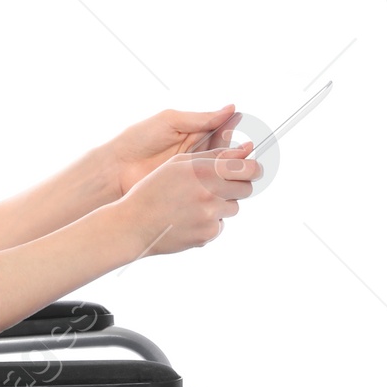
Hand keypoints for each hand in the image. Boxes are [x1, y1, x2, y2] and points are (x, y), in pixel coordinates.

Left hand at [107, 105, 240, 196]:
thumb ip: (200, 118)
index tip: (246, 135)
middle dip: (236, 155)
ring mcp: (192, 175)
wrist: (115, 170)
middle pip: (225, 155)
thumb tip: (231, 109)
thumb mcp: (169, 122)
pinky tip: (224, 187)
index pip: (222, 133)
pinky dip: (218, 189)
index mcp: (193, 134)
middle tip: (245, 155)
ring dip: (230, 173)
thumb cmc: (138, 140)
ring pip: (220, 174)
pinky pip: (208, 191)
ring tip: (236, 171)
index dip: (234, 133)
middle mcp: (196, 155)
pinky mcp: (187, 192)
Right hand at [115, 143, 261, 256]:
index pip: (248, 168)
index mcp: (204, 170)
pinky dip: (209, 223)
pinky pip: (219, 226)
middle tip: (218, 188)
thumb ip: (213, 156)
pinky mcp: (207, 234)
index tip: (251, 170)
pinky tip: (188, 220)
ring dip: (221, 206)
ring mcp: (210, 215)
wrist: (133, 225)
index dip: (253, 169)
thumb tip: (245, 151)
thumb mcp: (178, 165)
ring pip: (232, 208)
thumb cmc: (153, 190)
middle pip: (245, 189)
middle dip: (237, 187)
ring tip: (194, 205)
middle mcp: (210, 192)